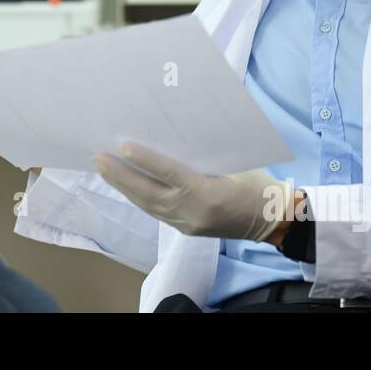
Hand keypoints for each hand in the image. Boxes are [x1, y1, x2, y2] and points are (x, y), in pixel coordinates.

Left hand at [93, 142, 290, 241]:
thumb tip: (169, 140)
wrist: (273, 220)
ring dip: (124, 187)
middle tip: (97, 158)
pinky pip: (156, 212)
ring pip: (147, 205)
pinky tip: (125, 185)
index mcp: (207, 192)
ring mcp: (187, 224)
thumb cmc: (256, 183)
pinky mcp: (186, 229)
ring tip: (103, 169)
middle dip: (120, 176)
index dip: (144, 160)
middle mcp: (192, 212)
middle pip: (148, 193)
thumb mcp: (233, 163)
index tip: (121, 146)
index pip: (168, 174)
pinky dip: (138, 197)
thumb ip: (201, 157)